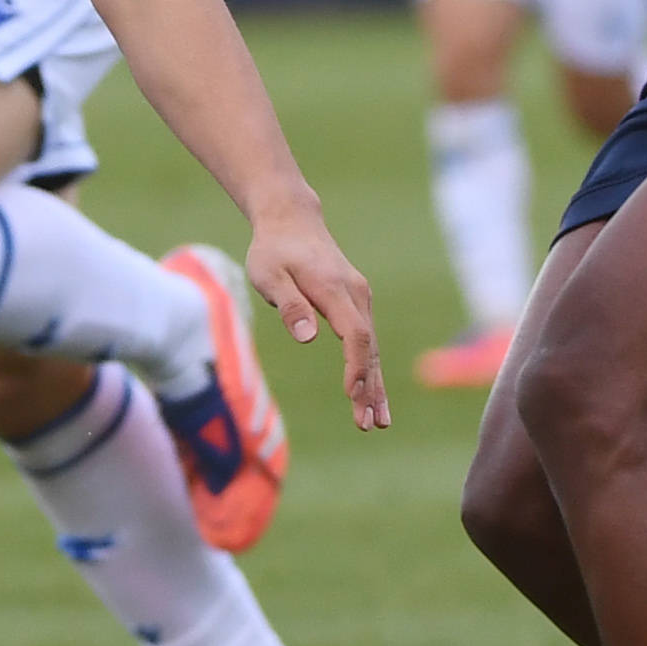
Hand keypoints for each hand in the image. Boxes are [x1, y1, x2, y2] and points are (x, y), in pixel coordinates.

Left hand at [244, 197, 388, 430]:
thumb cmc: (274, 250)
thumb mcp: (269, 275)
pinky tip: (372, 395)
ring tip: (377, 422)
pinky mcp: (357, 302)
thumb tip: (308, 338)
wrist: (291, 220)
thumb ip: (289, 305)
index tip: (351, 395)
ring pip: (373, 347)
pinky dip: (371, 369)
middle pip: (370, 347)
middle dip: (370, 388)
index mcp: (335, 289)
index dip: (355, 366)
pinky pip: (367, 340)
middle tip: (369, 425)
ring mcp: (360, 298)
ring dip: (375, 385)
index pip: (355, 334)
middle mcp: (356, 294)